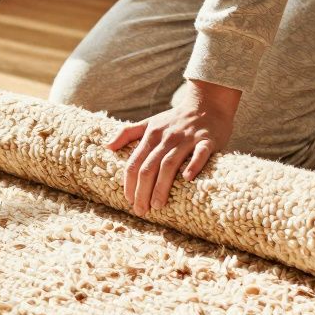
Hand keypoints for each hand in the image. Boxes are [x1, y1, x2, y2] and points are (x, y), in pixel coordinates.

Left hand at [105, 79, 239, 215]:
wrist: (207, 103)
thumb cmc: (175, 119)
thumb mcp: (149, 122)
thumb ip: (127, 133)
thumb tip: (107, 146)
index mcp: (151, 135)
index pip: (135, 163)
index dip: (130, 183)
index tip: (129, 201)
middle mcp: (167, 138)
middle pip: (149, 167)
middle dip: (142, 191)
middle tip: (141, 210)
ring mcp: (187, 139)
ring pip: (170, 164)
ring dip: (162, 186)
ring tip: (157, 205)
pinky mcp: (207, 140)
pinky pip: (200, 153)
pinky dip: (193, 165)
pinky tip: (187, 179)